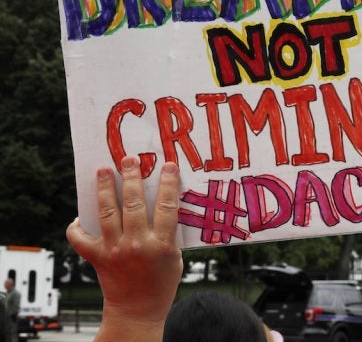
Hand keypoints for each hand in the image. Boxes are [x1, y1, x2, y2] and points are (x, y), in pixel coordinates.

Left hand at [67, 156, 182, 341]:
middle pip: (133, 204)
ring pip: (107, 213)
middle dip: (130, 178)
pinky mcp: (98, 258)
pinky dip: (76, 227)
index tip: (168, 166)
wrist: (138, 311)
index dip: (168, 184)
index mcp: (161, 245)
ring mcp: (115, 251)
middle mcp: (137, 245)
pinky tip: (80, 215)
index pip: (166, 207)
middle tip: (128, 159)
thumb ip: (167, 232)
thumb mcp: (175, 256)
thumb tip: (160, 203)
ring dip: (104, 189)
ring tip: (103, 170)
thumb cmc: (161, 283)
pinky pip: (81, 238)